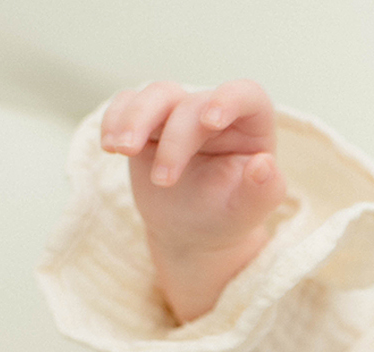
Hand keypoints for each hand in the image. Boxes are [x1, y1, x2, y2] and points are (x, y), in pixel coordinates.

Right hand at [100, 79, 288, 323]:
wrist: (190, 234)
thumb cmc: (225, 218)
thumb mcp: (248, 212)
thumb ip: (264, 191)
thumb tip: (265, 165)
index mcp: (250, 127)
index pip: (246, 95)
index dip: (229, 99)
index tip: (210, 122)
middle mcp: (214, 112)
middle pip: (191, 103)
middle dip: (175, 140)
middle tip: (163, 181)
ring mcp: (178, 113)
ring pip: (155, 94)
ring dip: (135, 119)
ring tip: (121, 151)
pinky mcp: (147, 121)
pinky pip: (126, 103)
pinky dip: (114, 119)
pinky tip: (108, 145)